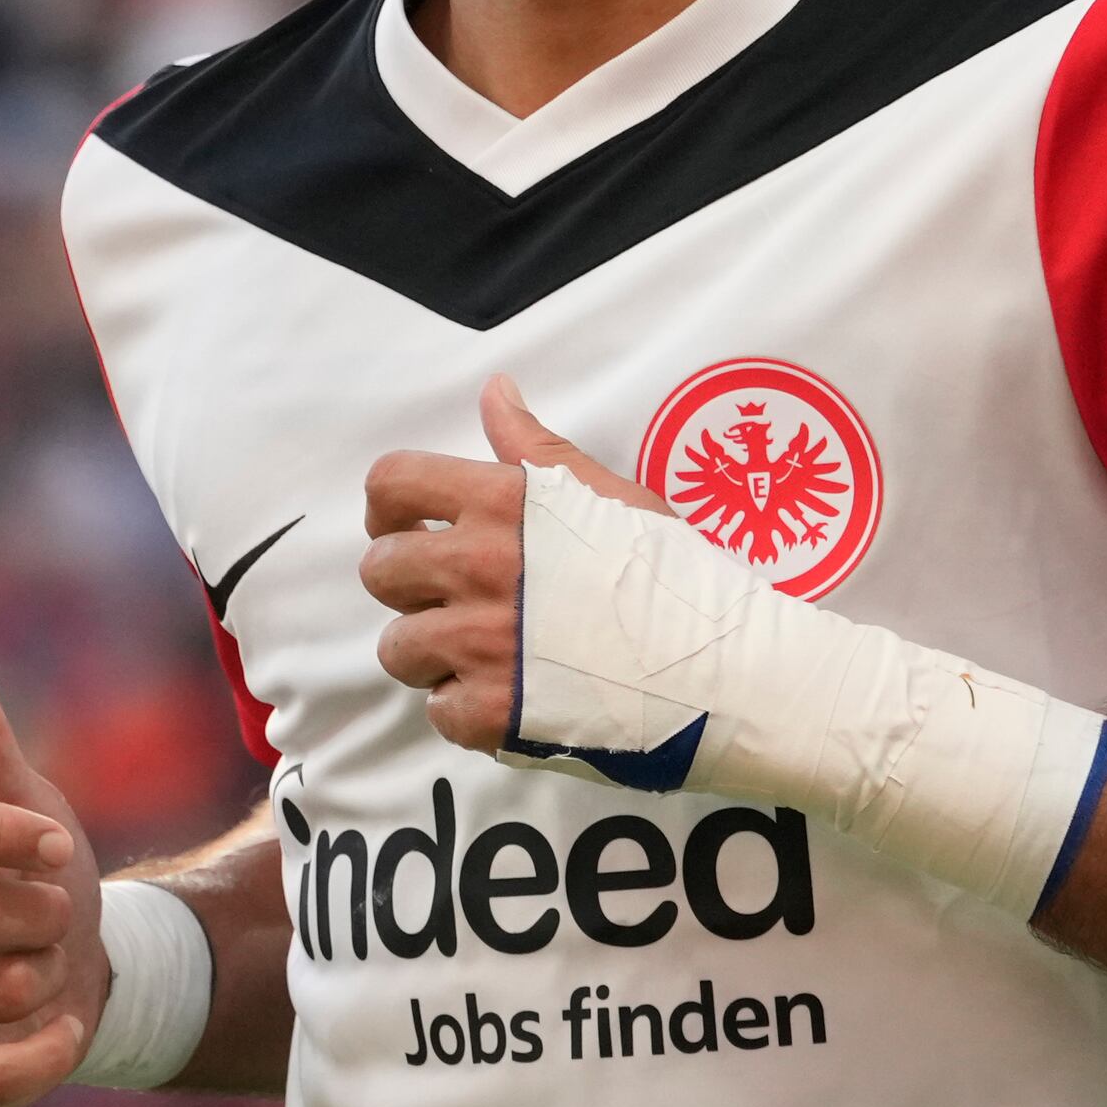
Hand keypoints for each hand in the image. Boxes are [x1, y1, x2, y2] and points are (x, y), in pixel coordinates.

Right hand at [0, 640, 106, 1106]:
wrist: (77, 972)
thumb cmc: (37, 877)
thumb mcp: (26, 800)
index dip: (0, 833)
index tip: (63, 843)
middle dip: (34, 916)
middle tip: (58, 917)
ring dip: (36, 982)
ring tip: (47, 970)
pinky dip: (28, 1060)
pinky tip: (62, 1033)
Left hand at [363, 375, 670, 752]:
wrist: (725, 667)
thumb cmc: (678, 576)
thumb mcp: (612, 494)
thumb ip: (538, 448)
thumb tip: (494, 392)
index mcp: (502, 505)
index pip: (393, 484)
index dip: (389, 507)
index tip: (409, 528)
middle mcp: (479, 569)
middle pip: (381, 571)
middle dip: (409, 587)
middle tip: (455, 599)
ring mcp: (479, 646)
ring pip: (399, 648)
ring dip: (432, 654)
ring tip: (484, 655)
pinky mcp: (490, 714)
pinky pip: (438, 712)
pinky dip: (467, 711)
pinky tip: (510, 699)